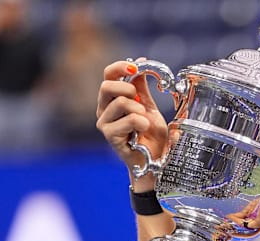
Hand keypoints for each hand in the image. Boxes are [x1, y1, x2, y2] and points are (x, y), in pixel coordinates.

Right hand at [95, 60, 167, 186]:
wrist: (155, 159)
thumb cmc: (150, 135)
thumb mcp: (149, 106)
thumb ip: (142, 88)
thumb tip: (141, 62)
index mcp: (112, 99)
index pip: (108, 75)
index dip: (120, 67)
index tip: (135, 67)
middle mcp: (104, 109)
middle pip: (106, 86)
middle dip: (128, 89)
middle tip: (140, 102)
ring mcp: (105, 123)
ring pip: (120, 102)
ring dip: (139, 110)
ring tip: (144, 122)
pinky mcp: (110, 136)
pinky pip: (127, 120)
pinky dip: (141, 122)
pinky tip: (142, 131)